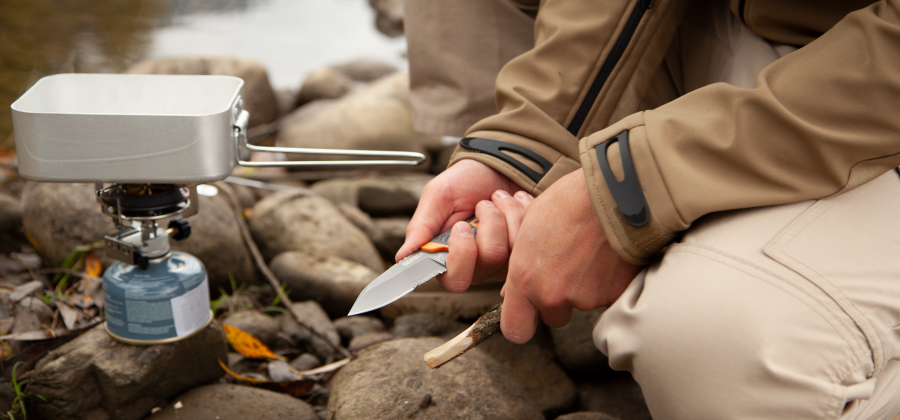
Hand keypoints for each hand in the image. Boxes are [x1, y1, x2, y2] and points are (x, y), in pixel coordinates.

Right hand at [397, 159, 523, 291]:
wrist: (497, 164)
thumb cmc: (464, 181)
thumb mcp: (438, 196)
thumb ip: (421, 227)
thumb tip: (401, 257)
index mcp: (450, 258)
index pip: (454, 280)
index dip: (460, 257)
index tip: (461, 226)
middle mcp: (477, 265)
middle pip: (487, 264)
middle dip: (488, 226)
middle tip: (482, 205)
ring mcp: (505, 259)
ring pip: (511, 250)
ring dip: (505, 213)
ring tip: (497, 198)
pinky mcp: (528, 249)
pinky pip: (531, 238)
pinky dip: (522, 210)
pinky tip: (515, 200)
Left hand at [499, 169, 643, 343]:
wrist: (612, 194)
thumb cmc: (568, 201)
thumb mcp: (528, 227)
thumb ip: (520, 265)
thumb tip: (513, 292)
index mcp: (524, 279)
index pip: (515, 330)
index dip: (521, 323)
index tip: (527, 313)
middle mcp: (552, 296)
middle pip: (553, 317)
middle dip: (558, 300)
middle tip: (567, 269)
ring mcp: (584, 298)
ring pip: (581, 305)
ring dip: (584, 288)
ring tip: (591, 253)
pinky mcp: (613, 295)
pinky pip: (607, 297)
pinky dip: (609, 282)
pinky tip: (609, 256)